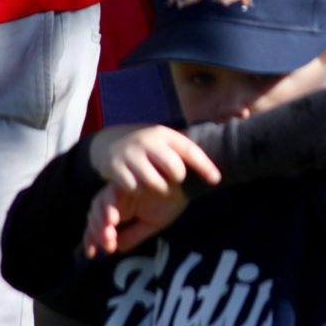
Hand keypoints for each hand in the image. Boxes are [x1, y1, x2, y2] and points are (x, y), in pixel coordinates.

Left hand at [83, 181, 188, 257]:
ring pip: (99, 203)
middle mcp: (117, 197)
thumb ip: (133, 235)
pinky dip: (109, 206)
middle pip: (95, 213)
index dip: (91, 238)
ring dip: (101, 222)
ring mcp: (120, 187)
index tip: (93, 254)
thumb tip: (116, 249)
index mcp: (120, 207)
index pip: (99, 223)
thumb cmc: (171, 202)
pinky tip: (113, 220)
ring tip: (110, 236)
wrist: (187, 184)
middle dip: (96, 231)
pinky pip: (111, 192)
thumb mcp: (151, 224)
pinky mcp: (127, 180)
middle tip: (107, 246)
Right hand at [90, 124, 220, 193]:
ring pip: (154, 182)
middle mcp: (149, 142)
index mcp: (165, 134)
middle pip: (173, 168)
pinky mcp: (115, 168)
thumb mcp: (165, 143)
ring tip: (156, 184)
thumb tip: (214, 171)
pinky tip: (138, 186)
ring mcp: (131, 154)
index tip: (216, 180)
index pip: (190, 150)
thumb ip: (184, 153)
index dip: (205, 166)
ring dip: (158, 188)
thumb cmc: (148, 148)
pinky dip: (139, 190)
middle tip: (174, 181)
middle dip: (178, 179)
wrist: (108, 143)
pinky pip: (134, 187)